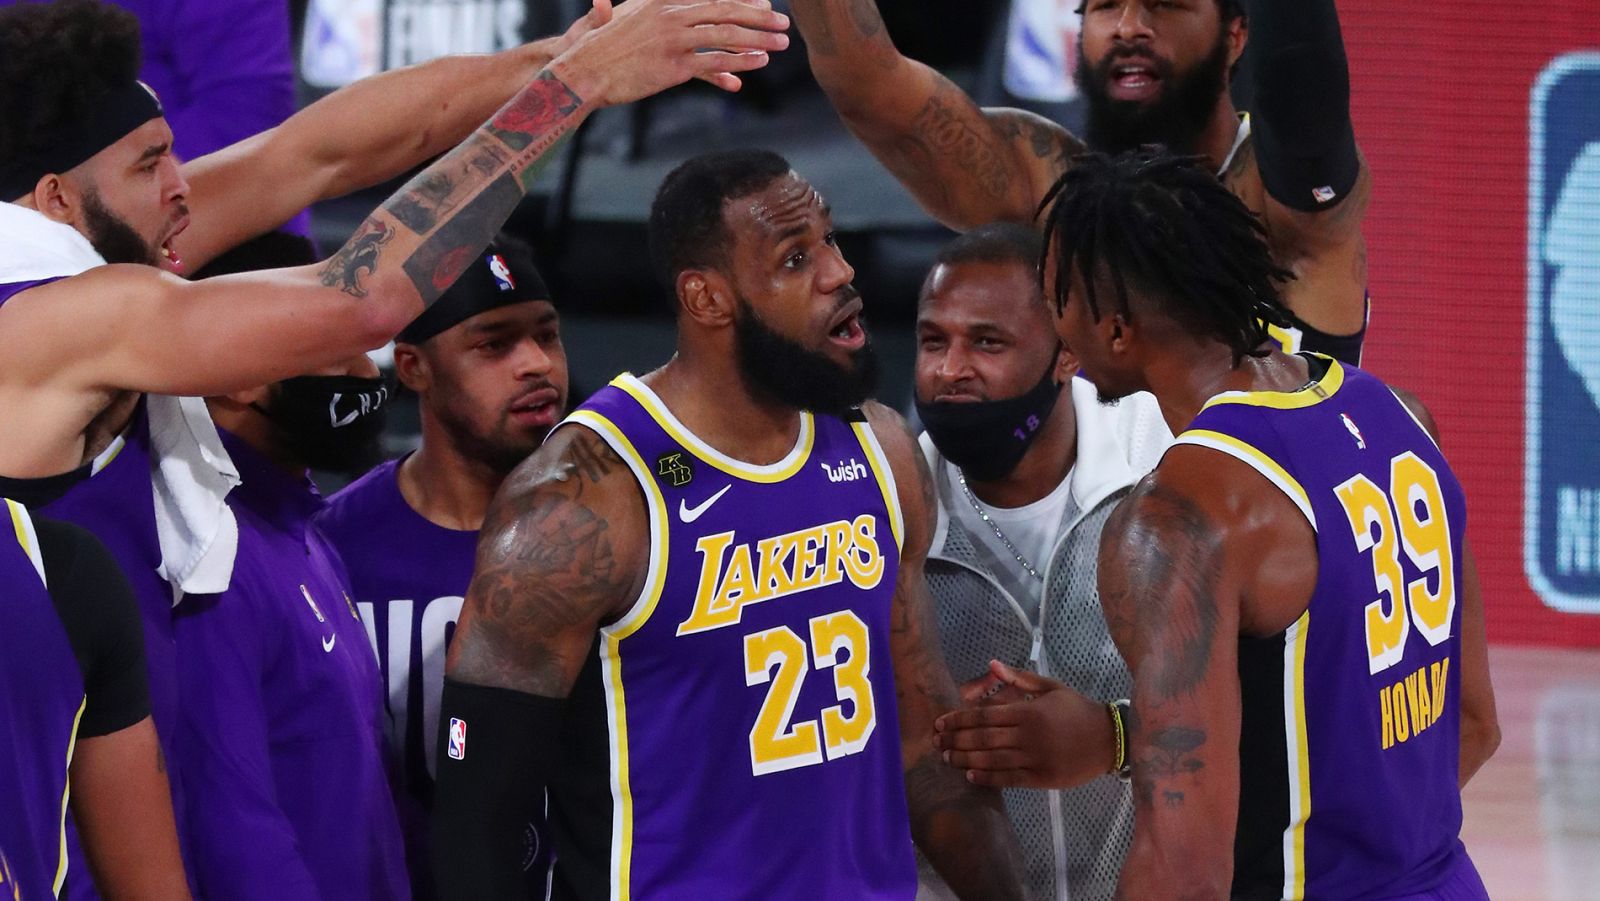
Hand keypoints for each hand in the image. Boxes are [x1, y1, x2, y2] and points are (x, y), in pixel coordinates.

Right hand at [553, 0, 790, 104]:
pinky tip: (758, 62)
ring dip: (758, 38)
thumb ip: (652, 14)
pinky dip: (739, 61)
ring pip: (726, 34)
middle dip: (758, 15)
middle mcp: (670, 14)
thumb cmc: (602, 50)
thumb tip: (667, 11)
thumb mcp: (627, 20)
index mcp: (661, 1)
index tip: (762, 2)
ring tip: (781, 43)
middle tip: (782, 21)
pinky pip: (714, 61)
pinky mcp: (673, 65)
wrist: (583, 72)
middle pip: (724, 10)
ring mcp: (673, 39)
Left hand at [933, 660, 1116, 789]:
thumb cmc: (1077, 710)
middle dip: (956, 740)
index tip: (940, 723)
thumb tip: (991, 665)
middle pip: (983, 738)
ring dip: (966, 760)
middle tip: (935, 743)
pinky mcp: (1042, 778)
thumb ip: (1019, 679)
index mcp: (1029, 712)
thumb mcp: (1051, 687)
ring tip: (947, 759)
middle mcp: (1028, 736)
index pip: (985, 715)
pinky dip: (988, 778)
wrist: (1109, 739)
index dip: (959, 720)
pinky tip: (971, 777)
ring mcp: (1035, 758)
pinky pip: (1009, 779)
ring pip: (992, 760)